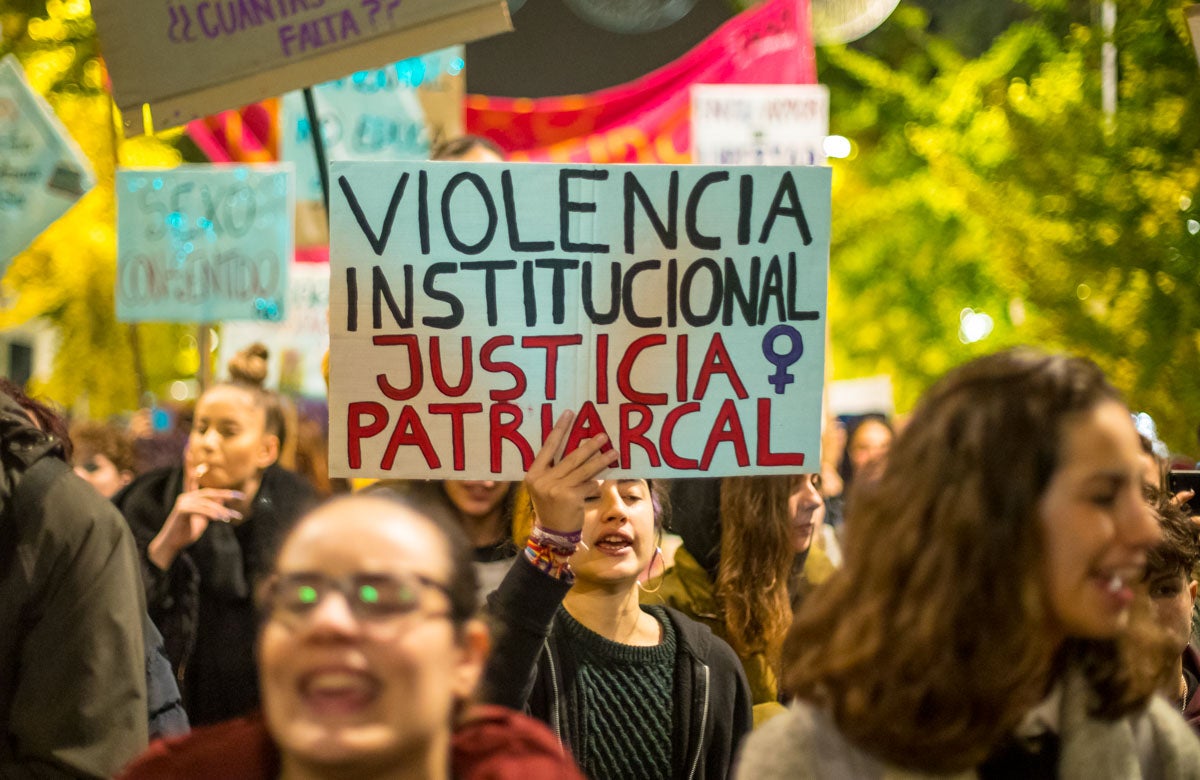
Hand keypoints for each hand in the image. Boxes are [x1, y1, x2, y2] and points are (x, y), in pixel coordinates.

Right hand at [147, 465, 243, 569]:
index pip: (190, 478)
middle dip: (226, 494)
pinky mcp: (182, 510)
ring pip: (208, 503)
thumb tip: (222, 499)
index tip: (188, 448)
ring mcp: (183, 502)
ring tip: (231, 518)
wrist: (173, 544)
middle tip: (240, 497)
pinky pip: (201, 510)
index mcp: (189, 496)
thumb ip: (211, 508)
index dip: (189, 463)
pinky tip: (220, 519)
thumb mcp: (203, 519)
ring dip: (221, 511)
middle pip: (209, 493)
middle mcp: (185, 496)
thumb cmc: (187, 531)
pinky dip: (212, 514)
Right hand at [524, 411, 617, 534]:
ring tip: (613, 453)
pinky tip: (600, 482)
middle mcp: (543, 480)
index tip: (570, 413)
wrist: (552, 533)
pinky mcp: (571, 497)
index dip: (560, 429)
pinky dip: (596, 484)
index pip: (548, 447)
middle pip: (571, 457)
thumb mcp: (546, 486)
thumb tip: (580, 448)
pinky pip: (589, 485)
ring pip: (584, 470)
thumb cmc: (551, 506)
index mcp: (534, 474)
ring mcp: (557, 489)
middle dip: (589, 446)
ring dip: (601, 461)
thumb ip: (555, 469)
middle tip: (603, 435)